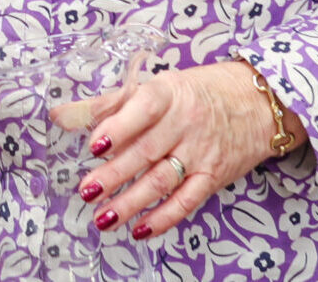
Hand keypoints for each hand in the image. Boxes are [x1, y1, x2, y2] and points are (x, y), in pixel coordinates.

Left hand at [74, 60, 303, 240]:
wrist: (258, 103)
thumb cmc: (198, 92)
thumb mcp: (157, 88)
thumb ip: (108, 105)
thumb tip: (59, 116)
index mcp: (169, 94)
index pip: (143, 108)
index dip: (118, 127)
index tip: (94, 145)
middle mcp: (186, 123)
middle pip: (146, 151)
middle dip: (114, 174)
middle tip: (87, 190)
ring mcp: (201, 152)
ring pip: (162, 181)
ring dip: (131, 202)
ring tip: (102, 217)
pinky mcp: (213, 176)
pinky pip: (186, 201)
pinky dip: (163, 218)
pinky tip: (139, 229)